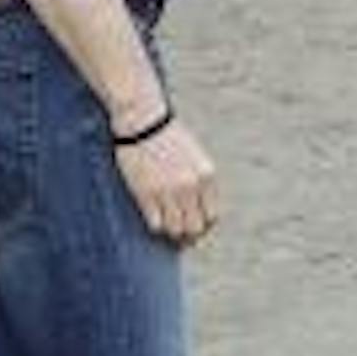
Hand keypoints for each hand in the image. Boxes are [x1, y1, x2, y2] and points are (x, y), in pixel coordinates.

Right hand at [115, 117, 218, 245]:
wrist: (144, 120)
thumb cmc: (169, 135)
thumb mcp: (196, 156)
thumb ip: (200, 181)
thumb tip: (199, 208)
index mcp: (207, 176)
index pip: (212, 216)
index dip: (204, 225)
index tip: (197, 227)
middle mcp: (191, 186)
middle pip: (196, 227)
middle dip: (189, 235)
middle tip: (182, 235)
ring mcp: (168, 191)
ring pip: (176, 230)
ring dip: (172, 233)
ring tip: (168, 229)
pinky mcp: (146, 194)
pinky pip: (156, 224)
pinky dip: (156, 226)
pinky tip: (154, 218)